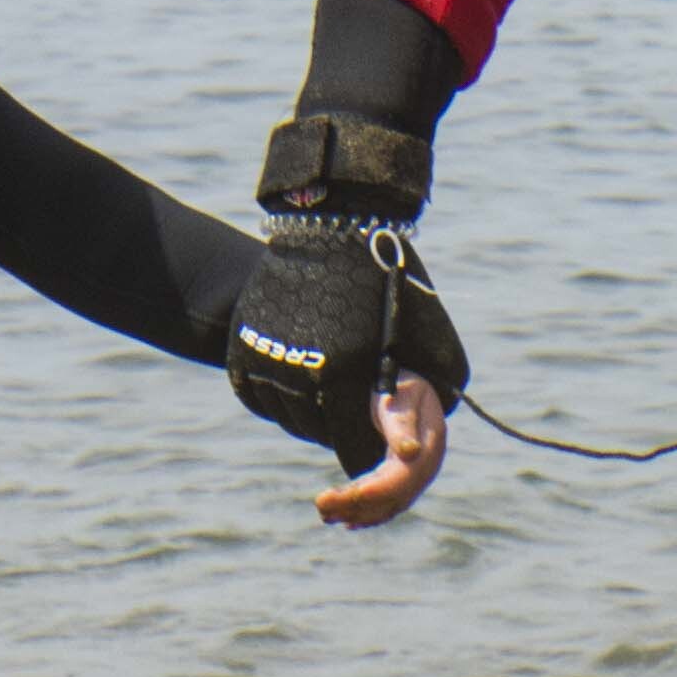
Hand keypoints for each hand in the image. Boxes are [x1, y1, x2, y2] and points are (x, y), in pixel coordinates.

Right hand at [227, 219, 462, 464]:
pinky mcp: (241, 352)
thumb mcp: (427, 331)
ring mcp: (262, 361)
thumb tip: (424, 438)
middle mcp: (295, 371)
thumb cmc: (387, 280)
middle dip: (345, 427)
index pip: (352, 445)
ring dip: (314, 416)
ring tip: (336, 388)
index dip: (369, 452)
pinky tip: (305, 378)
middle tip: (361, 408)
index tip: (378, 450)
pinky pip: (263, 401)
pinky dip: (283, 399)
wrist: (328, 225)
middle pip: (320, 434)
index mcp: (341, 371)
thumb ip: (435, 388)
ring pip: (291, 419)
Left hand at [315, 370, 450, 528]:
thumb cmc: (401, 387)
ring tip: (324, 513)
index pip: (406, 475)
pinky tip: (343, 521)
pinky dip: (364, 515)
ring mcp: (414, 478)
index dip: (382, 488)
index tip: (356, 494)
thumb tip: (410, 453)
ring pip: (386, 505)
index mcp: (431, 444)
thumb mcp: (402, 397)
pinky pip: (384, 505)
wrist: (405, 390)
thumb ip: (403, 424)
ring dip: (355, 512)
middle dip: (357, 503)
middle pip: (393, 495)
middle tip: (322, 503)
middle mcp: (425, 467)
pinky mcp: (400, 483)